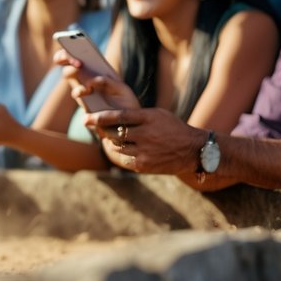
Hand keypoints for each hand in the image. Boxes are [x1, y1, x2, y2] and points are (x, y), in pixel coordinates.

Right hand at [54, 48, 138, 111]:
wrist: (125, 125)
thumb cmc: (125, 104)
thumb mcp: (122, 89)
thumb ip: (109, 82)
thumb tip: (93, 80)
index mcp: (96, 70)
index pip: (80, 54)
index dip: (72, 47)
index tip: (72, 42)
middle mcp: (85, 77)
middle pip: (67, 62)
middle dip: (64, 56)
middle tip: (76, 61)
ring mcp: (82, 89)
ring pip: (68, 75)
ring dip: (71, 71)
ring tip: (81, 72)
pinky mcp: (81, 102)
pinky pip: (75, 92)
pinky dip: (80, 90)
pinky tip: (88, 92)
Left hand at [85, 107, 205, 176]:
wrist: (193, 150)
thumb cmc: (173, 128)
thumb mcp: (157, 115)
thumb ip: (137, 115)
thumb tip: (112, 116)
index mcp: (148, 118)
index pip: (118, 116)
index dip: (100, 117)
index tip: (87, 118)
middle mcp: (145, 134)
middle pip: (114, 133)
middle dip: (103, 130)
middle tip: (95, 127)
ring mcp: (144, 151)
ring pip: (116, 146)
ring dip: (111, 143)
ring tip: (110, 138)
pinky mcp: (144, 165)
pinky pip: (123, 159)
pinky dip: (119, 154)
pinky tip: (121, 149)